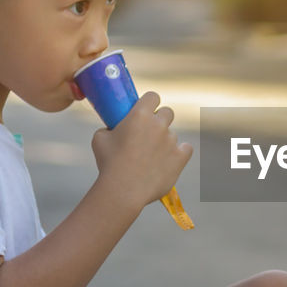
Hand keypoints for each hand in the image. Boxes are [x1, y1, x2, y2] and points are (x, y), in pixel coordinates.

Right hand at [90, 91, 191, 210]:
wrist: (123, 190)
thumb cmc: (109, 163)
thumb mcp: (100, 138)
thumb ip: (111, 127)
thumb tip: (114, 128)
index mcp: (140, 115)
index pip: (153, 96)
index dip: (150, 102)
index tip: (145, 110)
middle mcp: (159, 124)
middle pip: (167, 112)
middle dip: (160, 120)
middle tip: (148, 133)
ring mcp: (171, 141)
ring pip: (172, 135)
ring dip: (164, 141)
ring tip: (150, 157)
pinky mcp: (180, 157)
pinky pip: (186, 149)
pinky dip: (179, 153)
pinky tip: (170, 159)